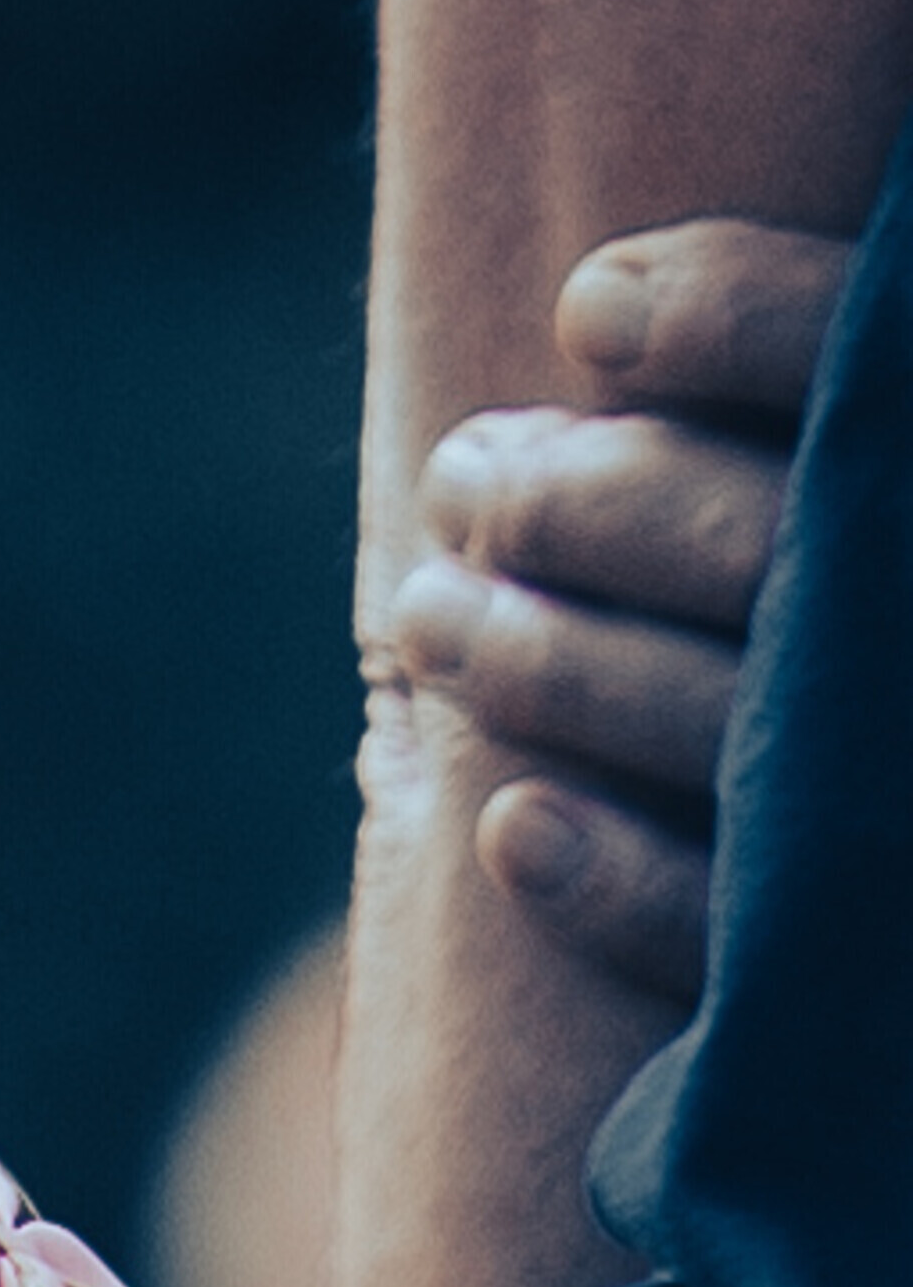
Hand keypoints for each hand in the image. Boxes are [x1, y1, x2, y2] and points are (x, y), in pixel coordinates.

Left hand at [386, 218, 850, 1005]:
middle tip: (458, 473)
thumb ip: (841, 422)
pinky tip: (508, 829)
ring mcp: (904, 827)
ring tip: (421, 614)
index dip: (732, 320)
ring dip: (542, 668)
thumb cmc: (901, 652)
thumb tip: (640, 307)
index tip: (582, 303)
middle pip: (763, 547)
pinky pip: (730, 935)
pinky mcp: (862, 983)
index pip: (869, 370)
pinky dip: (613, 883)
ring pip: (721, 725)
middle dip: (580, 503)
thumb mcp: (895, 511)